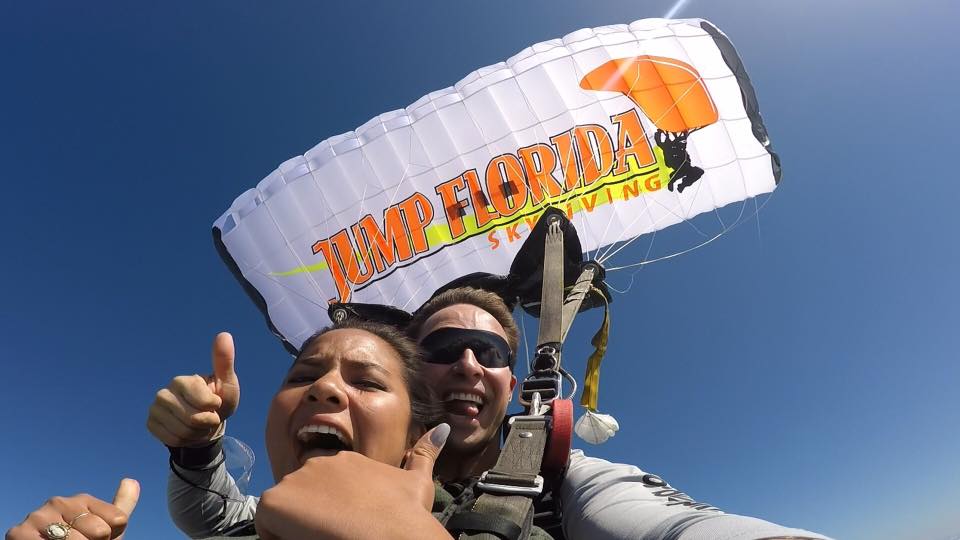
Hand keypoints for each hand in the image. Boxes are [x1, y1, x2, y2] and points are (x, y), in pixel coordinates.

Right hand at [5, 479, 138, 539]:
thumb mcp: (106, 531)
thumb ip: (120, 507)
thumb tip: (131, 480)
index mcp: (81, 500)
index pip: (117, 520)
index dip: (111, 537)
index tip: (96, 539)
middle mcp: (58, 502)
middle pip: (100, 531)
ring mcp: (38, 516)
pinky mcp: (19, 533)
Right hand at [147, 332, 239, 447]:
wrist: (204, 422)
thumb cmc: (218, 400)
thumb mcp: (227, 383)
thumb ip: (224, 361)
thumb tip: (224, 334)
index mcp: (182, 380)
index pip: (204, 402)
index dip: (215, 408)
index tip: (216, 403)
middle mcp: (164, 392)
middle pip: (193, 420)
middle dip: (207, 423)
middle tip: (208, 417)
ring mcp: (155, 408)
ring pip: (182, 432)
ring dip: (198, 433)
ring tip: (199, 425)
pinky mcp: (150, 423)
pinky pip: (172, 440)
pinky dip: (185, 440)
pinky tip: (187, 431)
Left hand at [255, 424, 452, 539]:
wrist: (393, 534)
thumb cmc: (406, 514)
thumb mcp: (418, 481)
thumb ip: (426, 453)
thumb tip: (442, 428)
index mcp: (345, 460)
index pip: (324, 489)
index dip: (333, 512)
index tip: (349, 525)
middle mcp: (317, 463)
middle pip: (303, 501)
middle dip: (315, 520)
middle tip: (338, 534)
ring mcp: (293, 480)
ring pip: (286, 515)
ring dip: (300, 530)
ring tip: (328, 538)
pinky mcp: (274, 501)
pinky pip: (267, 528)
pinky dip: (282, 539)